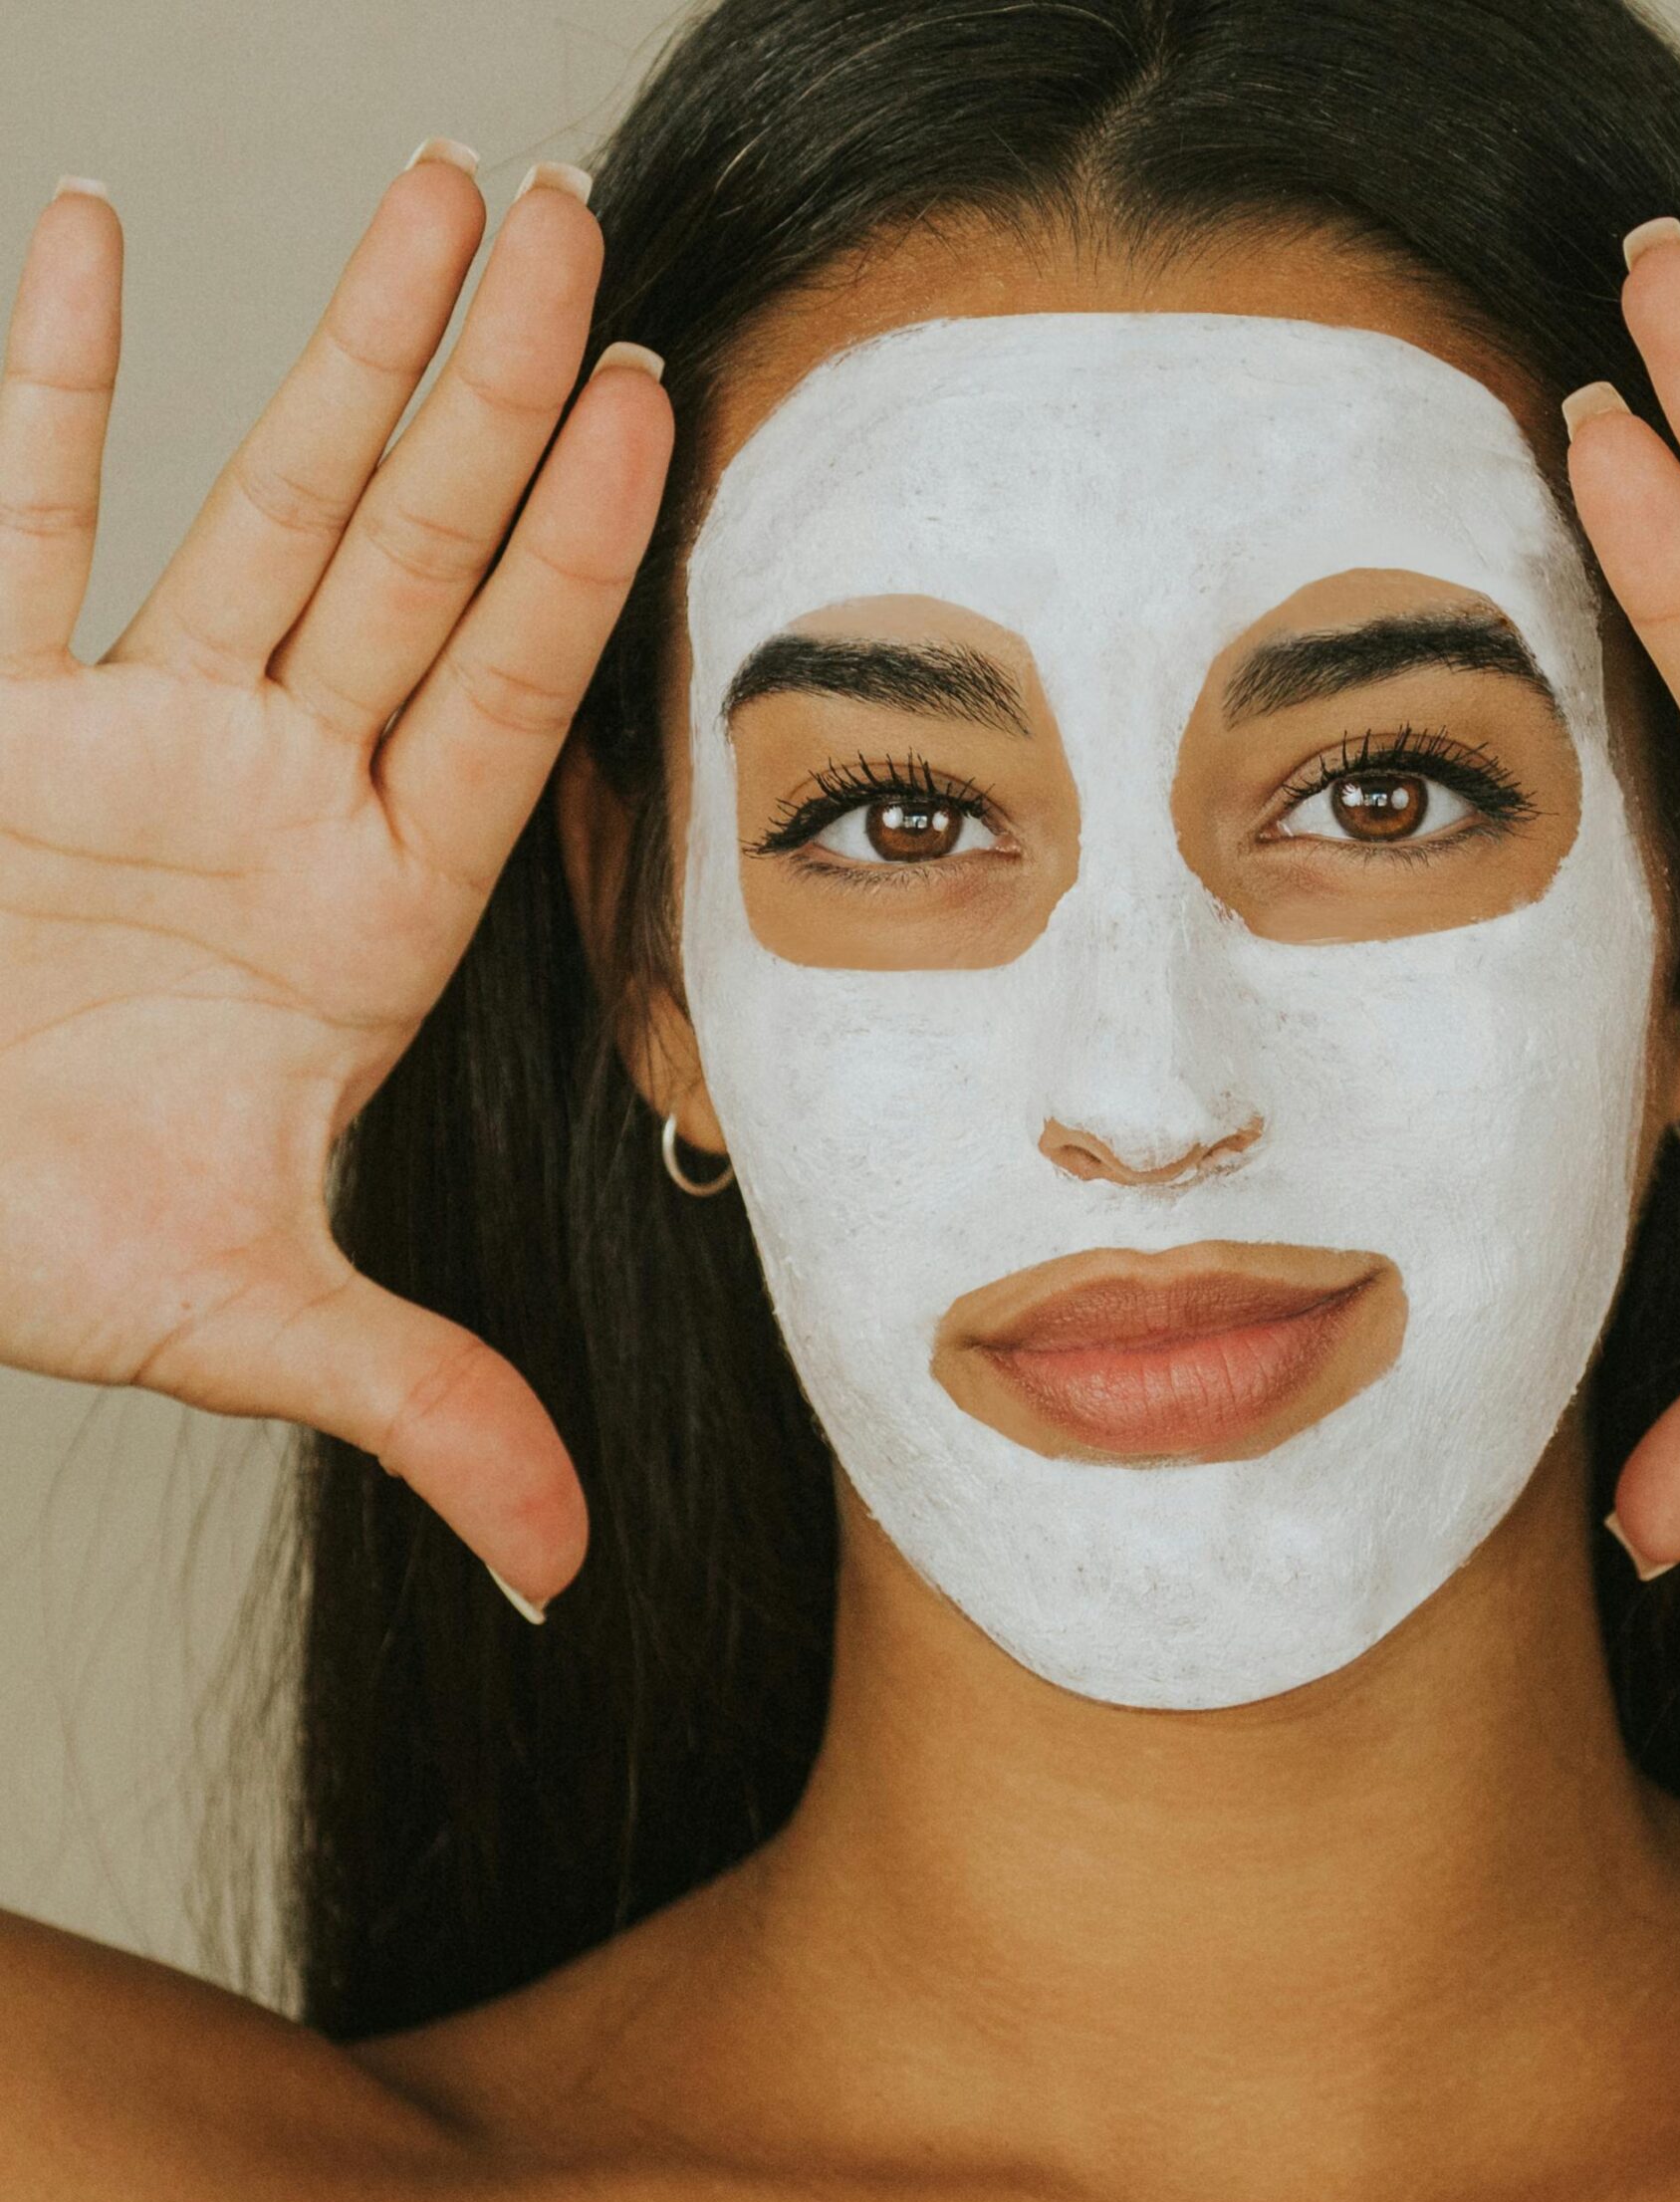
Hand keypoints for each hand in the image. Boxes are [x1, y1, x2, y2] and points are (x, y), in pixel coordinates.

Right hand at [0, 156, 671, 1602]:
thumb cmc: (43, 1246)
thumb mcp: (250, 1325)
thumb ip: (426, 1408)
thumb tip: (567, 1571)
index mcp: (370, 917)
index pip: (508, 706)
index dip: (579, 563)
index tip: (660, 415)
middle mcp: (275, 798)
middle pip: (416, 565)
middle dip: (493, 400)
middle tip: (583, 232)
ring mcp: (128, 736)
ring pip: (259, 508)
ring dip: (342, 356)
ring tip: (439, 198)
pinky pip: (6, 515)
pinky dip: (44, 388)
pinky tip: (100, 237)